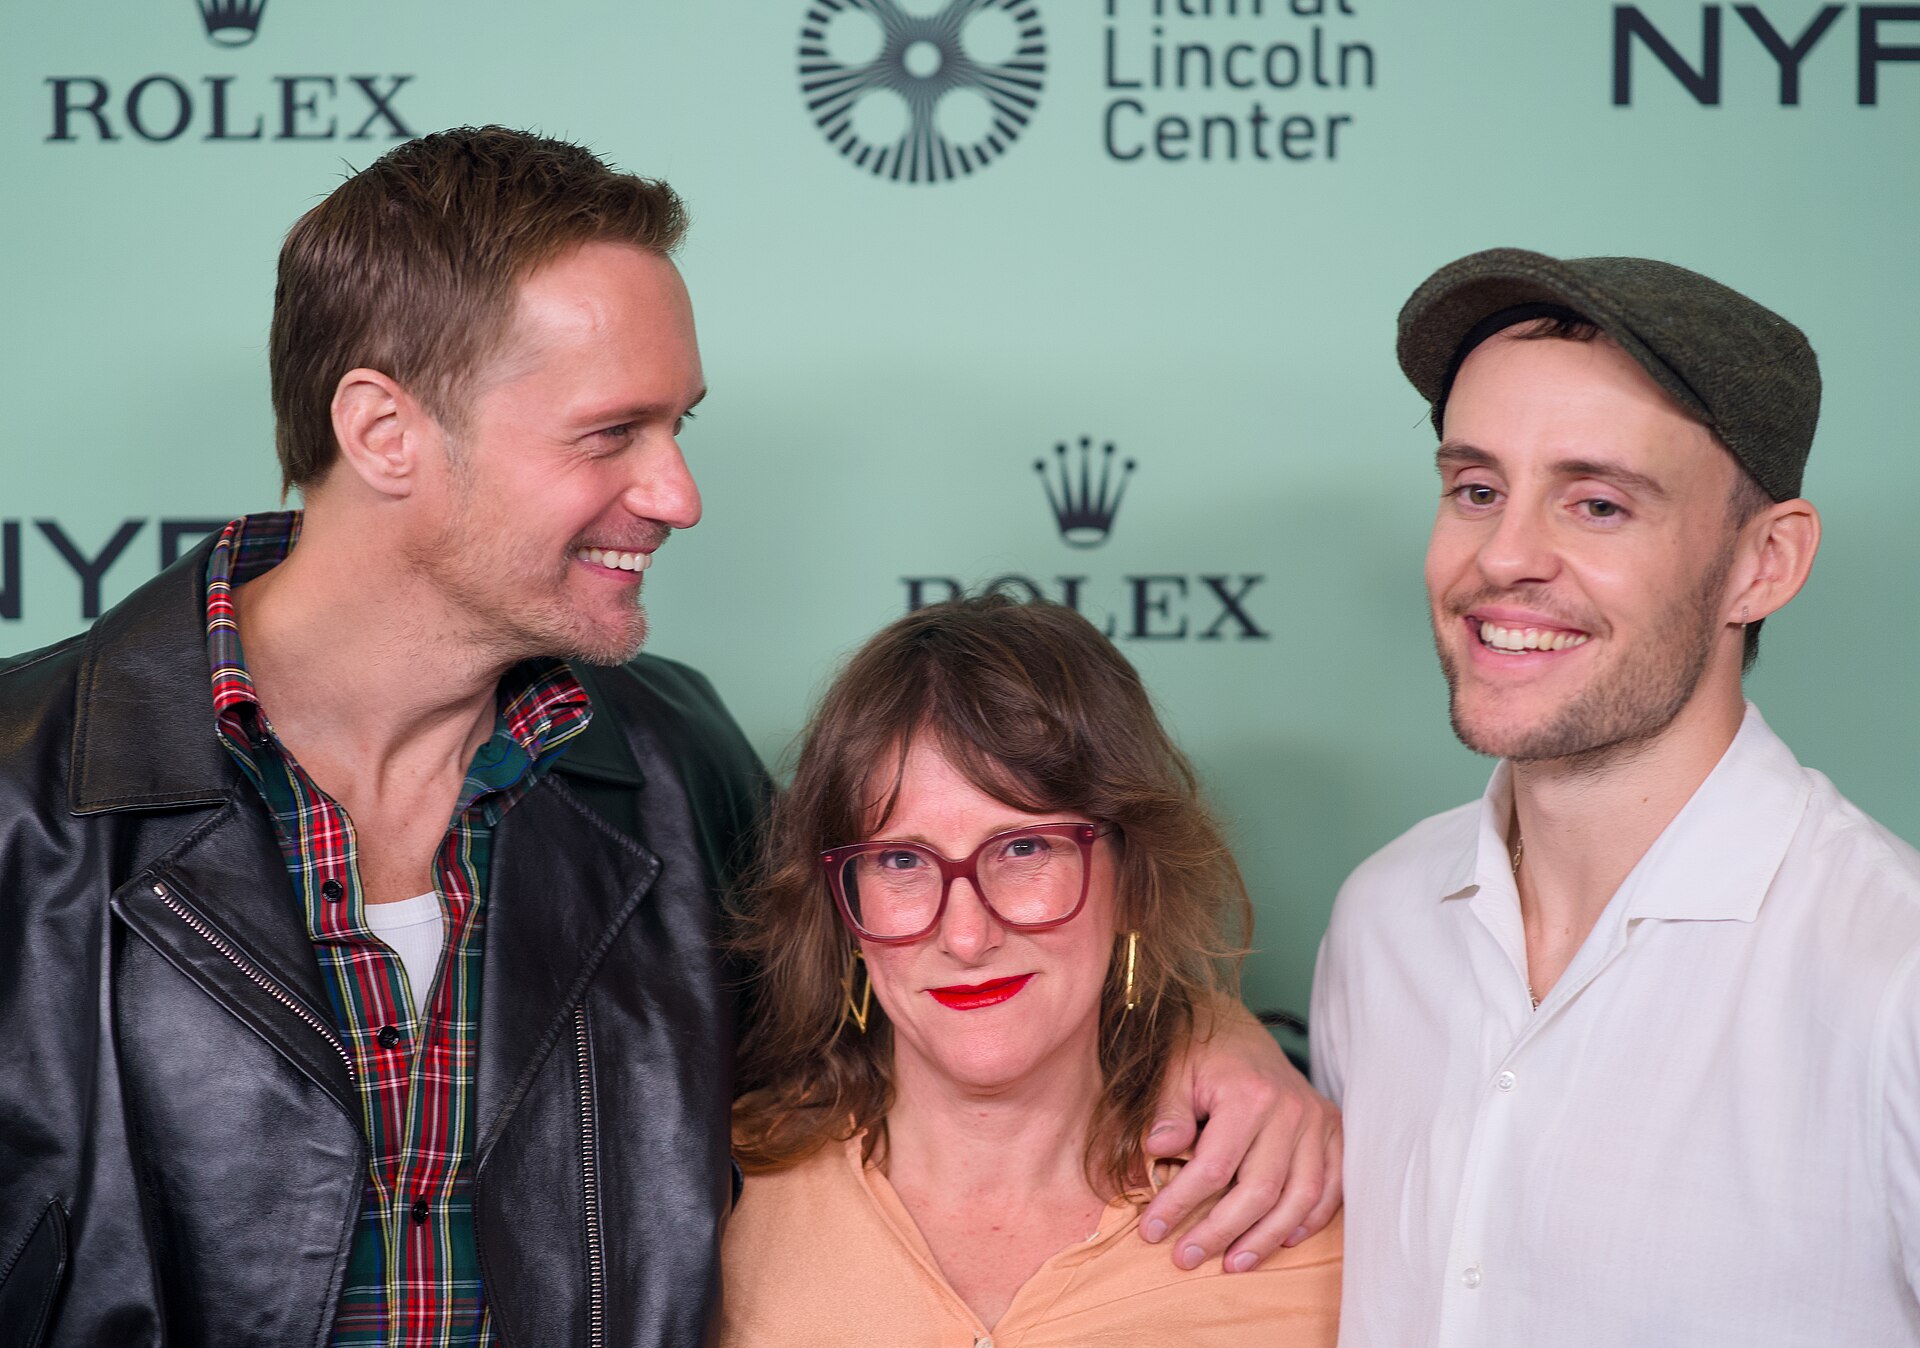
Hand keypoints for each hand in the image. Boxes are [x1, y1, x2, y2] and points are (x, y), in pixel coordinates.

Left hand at [1138, 1004, 1341, 1271]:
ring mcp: (1317, 1122)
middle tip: (1184, 1259)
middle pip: (1259, 1190)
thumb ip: (1166, 1110)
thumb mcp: (1172, 1071)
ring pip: (1300, 1197)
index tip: (1152, 1230)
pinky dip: (1310, 1219)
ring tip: (1232, 1263)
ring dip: (1266, 1238)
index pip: (1213, 1167)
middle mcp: (1291, 1109)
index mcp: (1249, 1093)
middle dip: (1219, 1232)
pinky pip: (1332, 1188)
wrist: (1241, 1030)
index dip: (1180, 1204)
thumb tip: (1158, 1148)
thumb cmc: (1200, 1054)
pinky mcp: (1334, 1132)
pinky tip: (1282, 1240)